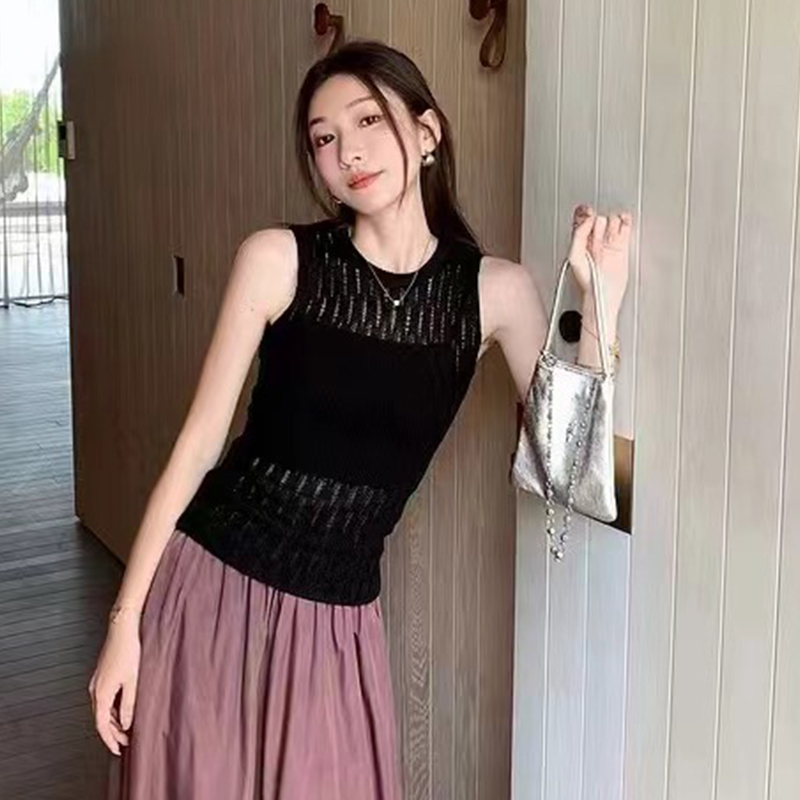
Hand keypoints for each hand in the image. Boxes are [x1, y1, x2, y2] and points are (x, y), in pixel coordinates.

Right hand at [88, 611, 140, 755]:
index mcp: (101, 693)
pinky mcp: (101, 675)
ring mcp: (96, 682)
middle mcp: (95, 689)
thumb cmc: (129, 651)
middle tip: (126, 743)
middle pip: (100, 719)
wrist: (122, 628)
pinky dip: (111, 709)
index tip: (118, 750)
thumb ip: (128, 703)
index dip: (109, 740)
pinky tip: (122, 710)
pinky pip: (104, 699)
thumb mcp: (133, 680)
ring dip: (112, 721)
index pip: (101, 725)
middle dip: (112, 733)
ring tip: (126, 730)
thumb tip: (125, 724)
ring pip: (102, 709)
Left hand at [568, 205, 632, 313]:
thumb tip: (589, 220)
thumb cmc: (586, 280)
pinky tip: (624, 221)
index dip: (586, 213)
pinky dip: (625, 221)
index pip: (583, 219)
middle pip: (600, 218)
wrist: (601, 293)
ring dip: (613, 221)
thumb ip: (578, 235)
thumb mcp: (574, 255)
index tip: (588, 212)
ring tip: (610, 234)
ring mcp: (608, 243)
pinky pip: (625, 228)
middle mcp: (594, 240)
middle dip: (600, 222)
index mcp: (580, 241)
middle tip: (599, 233)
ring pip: (613, 221)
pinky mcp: (621, 247)